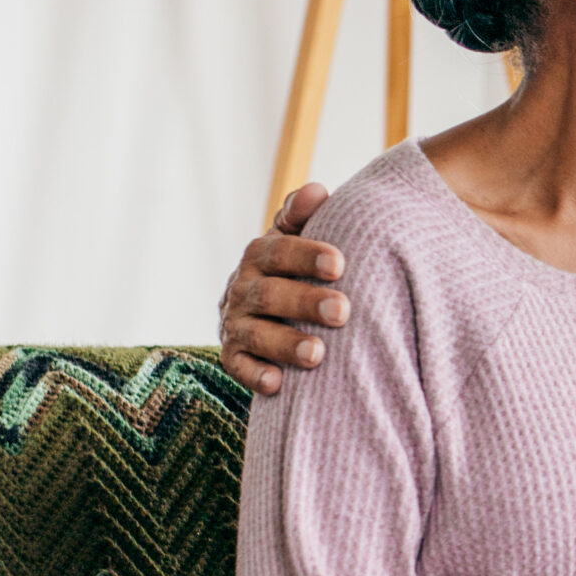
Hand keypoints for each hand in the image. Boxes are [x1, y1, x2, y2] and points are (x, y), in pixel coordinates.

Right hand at [218, 183, 348, 395]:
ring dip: (284, 344)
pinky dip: (255, 375)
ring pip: (254, 334)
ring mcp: (235, 323)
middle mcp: (242, 288)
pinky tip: (278, 384)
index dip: (306, 255)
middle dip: (304, 303)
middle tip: (342, 311)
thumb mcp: (299, 237)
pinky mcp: (233, 355)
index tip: (339, 263)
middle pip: (269, 295)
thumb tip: (317, 191)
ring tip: (318, 354)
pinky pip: (237, 367)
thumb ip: (304, 216)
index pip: (278, 251)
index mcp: (260, 255)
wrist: (272, 306)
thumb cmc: (298, 267)